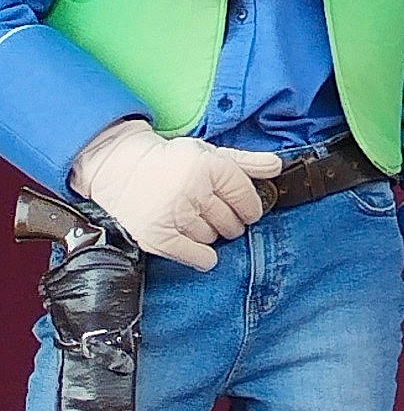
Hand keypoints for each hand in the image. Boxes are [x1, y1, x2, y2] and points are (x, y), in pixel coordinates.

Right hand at [70, 121, 281, 271]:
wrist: (120, 166)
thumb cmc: (170, 161)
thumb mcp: (209, 153)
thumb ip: (245, 162)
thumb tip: (277, 167)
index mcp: (208, 166)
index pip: (245, 196)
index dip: (251, 206)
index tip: (247, 210)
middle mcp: (192, 190)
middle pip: (231, 221)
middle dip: (231, 221)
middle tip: (217, 215)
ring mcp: (174, 215)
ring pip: (213, 238)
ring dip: (210, 234)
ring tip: (196, 220)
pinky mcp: (157, 236)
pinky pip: (196, 257)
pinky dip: (202, 257)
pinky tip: (198, 248)